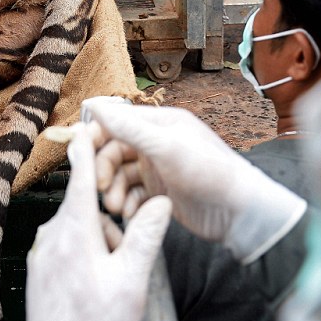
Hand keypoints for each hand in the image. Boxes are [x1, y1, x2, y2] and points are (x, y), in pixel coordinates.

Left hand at [26, 124, 171, 320]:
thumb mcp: (130, 281)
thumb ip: (146, 236)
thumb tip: (161, 202)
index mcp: (73, 231)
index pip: (82, 177)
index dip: (87, 147)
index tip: (88, 122)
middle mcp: (51, 236)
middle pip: (88, 208)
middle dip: (111, 226)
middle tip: (124, 263)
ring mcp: (41, 253)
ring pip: (80, 231)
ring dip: (101, 247)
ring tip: (111, 286)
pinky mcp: (38, 270)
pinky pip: (68, 249)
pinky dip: (87, 259)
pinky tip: (95, 290)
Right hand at [92, 103, 306, 263]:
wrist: (239, 213)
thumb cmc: (210, 172)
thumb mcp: (166, 147)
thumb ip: (128, 127)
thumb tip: (94, 104)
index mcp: (160, 123)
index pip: (116, 122)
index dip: (96, 137)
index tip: (80, 154)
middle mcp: (157, 142)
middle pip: (114, 151)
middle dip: (104, 171)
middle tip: (101, 190)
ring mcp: (159, 168)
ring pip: (121, 176)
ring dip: (115, 191)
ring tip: (117, 209)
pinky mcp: (161, 192)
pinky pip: (133, 195)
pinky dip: (128, 204)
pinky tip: (130, 215)